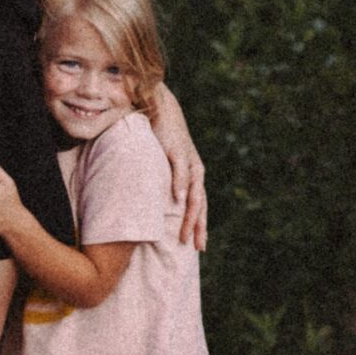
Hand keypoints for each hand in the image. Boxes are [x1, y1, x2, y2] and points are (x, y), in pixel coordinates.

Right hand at [151, 86, 207, 249]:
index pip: (199, 205)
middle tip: (196, 247)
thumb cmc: (160, 136)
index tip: (198, 247)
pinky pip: (180, 170)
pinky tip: (178, 200)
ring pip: (193, 192)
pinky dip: (180, 185)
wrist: (160, 106)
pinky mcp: (177, 150)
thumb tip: (155, 201)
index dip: (199, 225)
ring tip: (185, 232)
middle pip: (200, 204)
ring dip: (190, 213)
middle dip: (198, 227)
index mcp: (193, 175)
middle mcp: (195, 170)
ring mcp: (187, 160)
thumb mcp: (162, 163)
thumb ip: (163, 180)